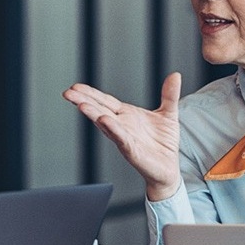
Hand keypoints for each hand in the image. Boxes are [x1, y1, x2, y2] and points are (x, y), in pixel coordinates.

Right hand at [63, 73, 181, 200]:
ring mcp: (125, 138)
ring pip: (106, 123)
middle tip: (68, 93)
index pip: (106, 101)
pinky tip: (104, 121)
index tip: (76, 87)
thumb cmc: (163, 143)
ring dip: (93, 114)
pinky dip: (113, 129)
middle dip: (84, 101)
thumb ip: (169, 94)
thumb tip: (175, 76)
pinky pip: (121, 138)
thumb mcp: (168, 113)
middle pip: (99, 110)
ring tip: (81, 105)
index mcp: (126, 115)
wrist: (169, 168)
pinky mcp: (132, 150)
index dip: (91, 93)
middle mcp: (122, 126)